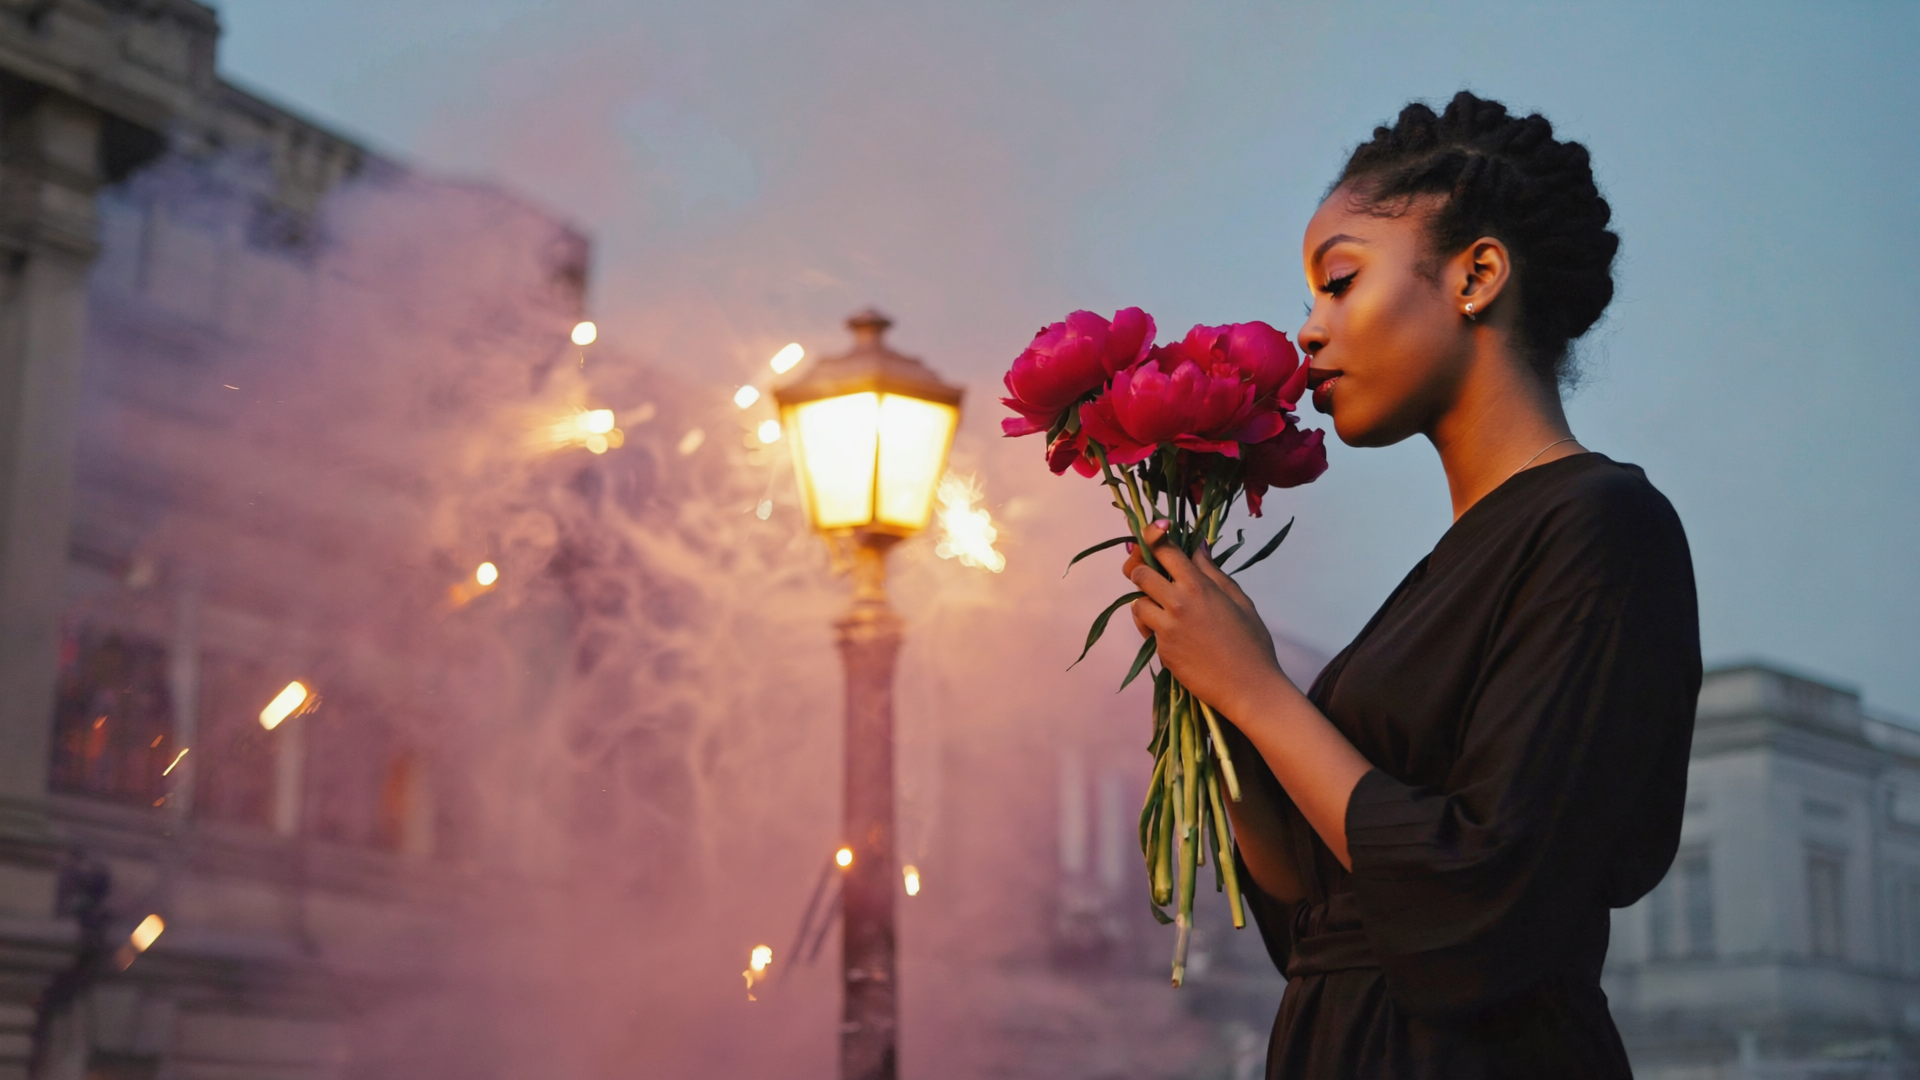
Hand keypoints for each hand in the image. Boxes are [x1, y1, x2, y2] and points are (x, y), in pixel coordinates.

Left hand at [1121, 522, 1284, 715]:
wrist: (1249, 688)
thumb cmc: (1252, 643)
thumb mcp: (1239, 600)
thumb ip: (1213, 572)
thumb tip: (1198, 547)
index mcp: (1198, 586)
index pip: (1164, 550)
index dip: (1153, 535)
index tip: (1153, 531)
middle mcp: (1176, 604)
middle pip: (1138, 573)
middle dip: (1140, 570)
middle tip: (1151, 574)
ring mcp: (1165, 629)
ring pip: (1136, 604)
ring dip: (1146, 602)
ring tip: (1167, 609)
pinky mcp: (1160, 651)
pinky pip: (1148, 631)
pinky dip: (1156, 628)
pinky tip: (1178, 635)